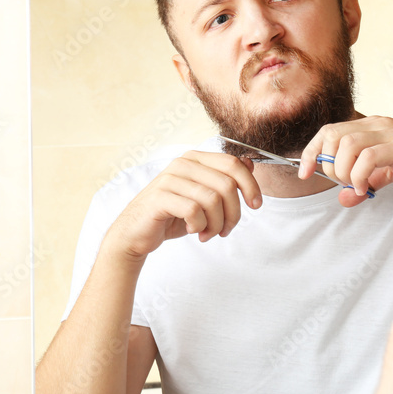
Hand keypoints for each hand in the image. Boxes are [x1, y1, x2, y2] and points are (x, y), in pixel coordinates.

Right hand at [105, 151, 261, 260]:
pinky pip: (194, 211)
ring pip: (213, 200)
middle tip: (226, 230)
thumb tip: (250, 164)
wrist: (136, 233)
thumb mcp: (203, 197)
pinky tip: (194, 231)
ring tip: (208, 234)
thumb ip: (224, 179)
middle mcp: (183, 164)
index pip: (234, 164)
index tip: (256, 205)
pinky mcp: (160, 197)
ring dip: (216, 224)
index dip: (251, 185)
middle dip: (234, 213)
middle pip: (227, 184)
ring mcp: (170, 179)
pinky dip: (200, 226)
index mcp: (195, 159)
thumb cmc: (172, 215)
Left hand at [297, 116, 392, 206]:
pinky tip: (365, 188)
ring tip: (354, 185)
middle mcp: (377, 125)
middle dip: (328, 163)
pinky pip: (367, 158)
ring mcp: (389, 133)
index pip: (329, 130)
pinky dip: (359, 176)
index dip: (311, 151)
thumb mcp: (385, 174)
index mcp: (369, 127)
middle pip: (333, 134)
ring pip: (347, 145)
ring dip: (343, 170)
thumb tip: (342, 198)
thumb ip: (362, 184)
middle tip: (342, 182)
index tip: (304, 172)